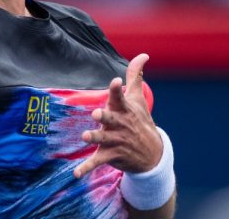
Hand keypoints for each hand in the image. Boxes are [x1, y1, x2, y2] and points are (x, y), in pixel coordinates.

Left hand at [74, 53, 162, 177]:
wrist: (153, 154)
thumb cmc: (140, 120)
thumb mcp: (138, 98)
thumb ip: (135, 76)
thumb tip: (143, 54)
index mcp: (125, 110)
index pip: (121, 97)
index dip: (118, 89)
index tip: (116, 81)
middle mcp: (120, 125)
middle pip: (111, 119)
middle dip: (105, 116)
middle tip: (97, 113)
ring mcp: (116, 141)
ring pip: (103, 139)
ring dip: (95, 138)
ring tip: (85, 136)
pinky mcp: (111, 155)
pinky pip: (97, 162)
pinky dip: (86, 168)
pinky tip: (75, 174)